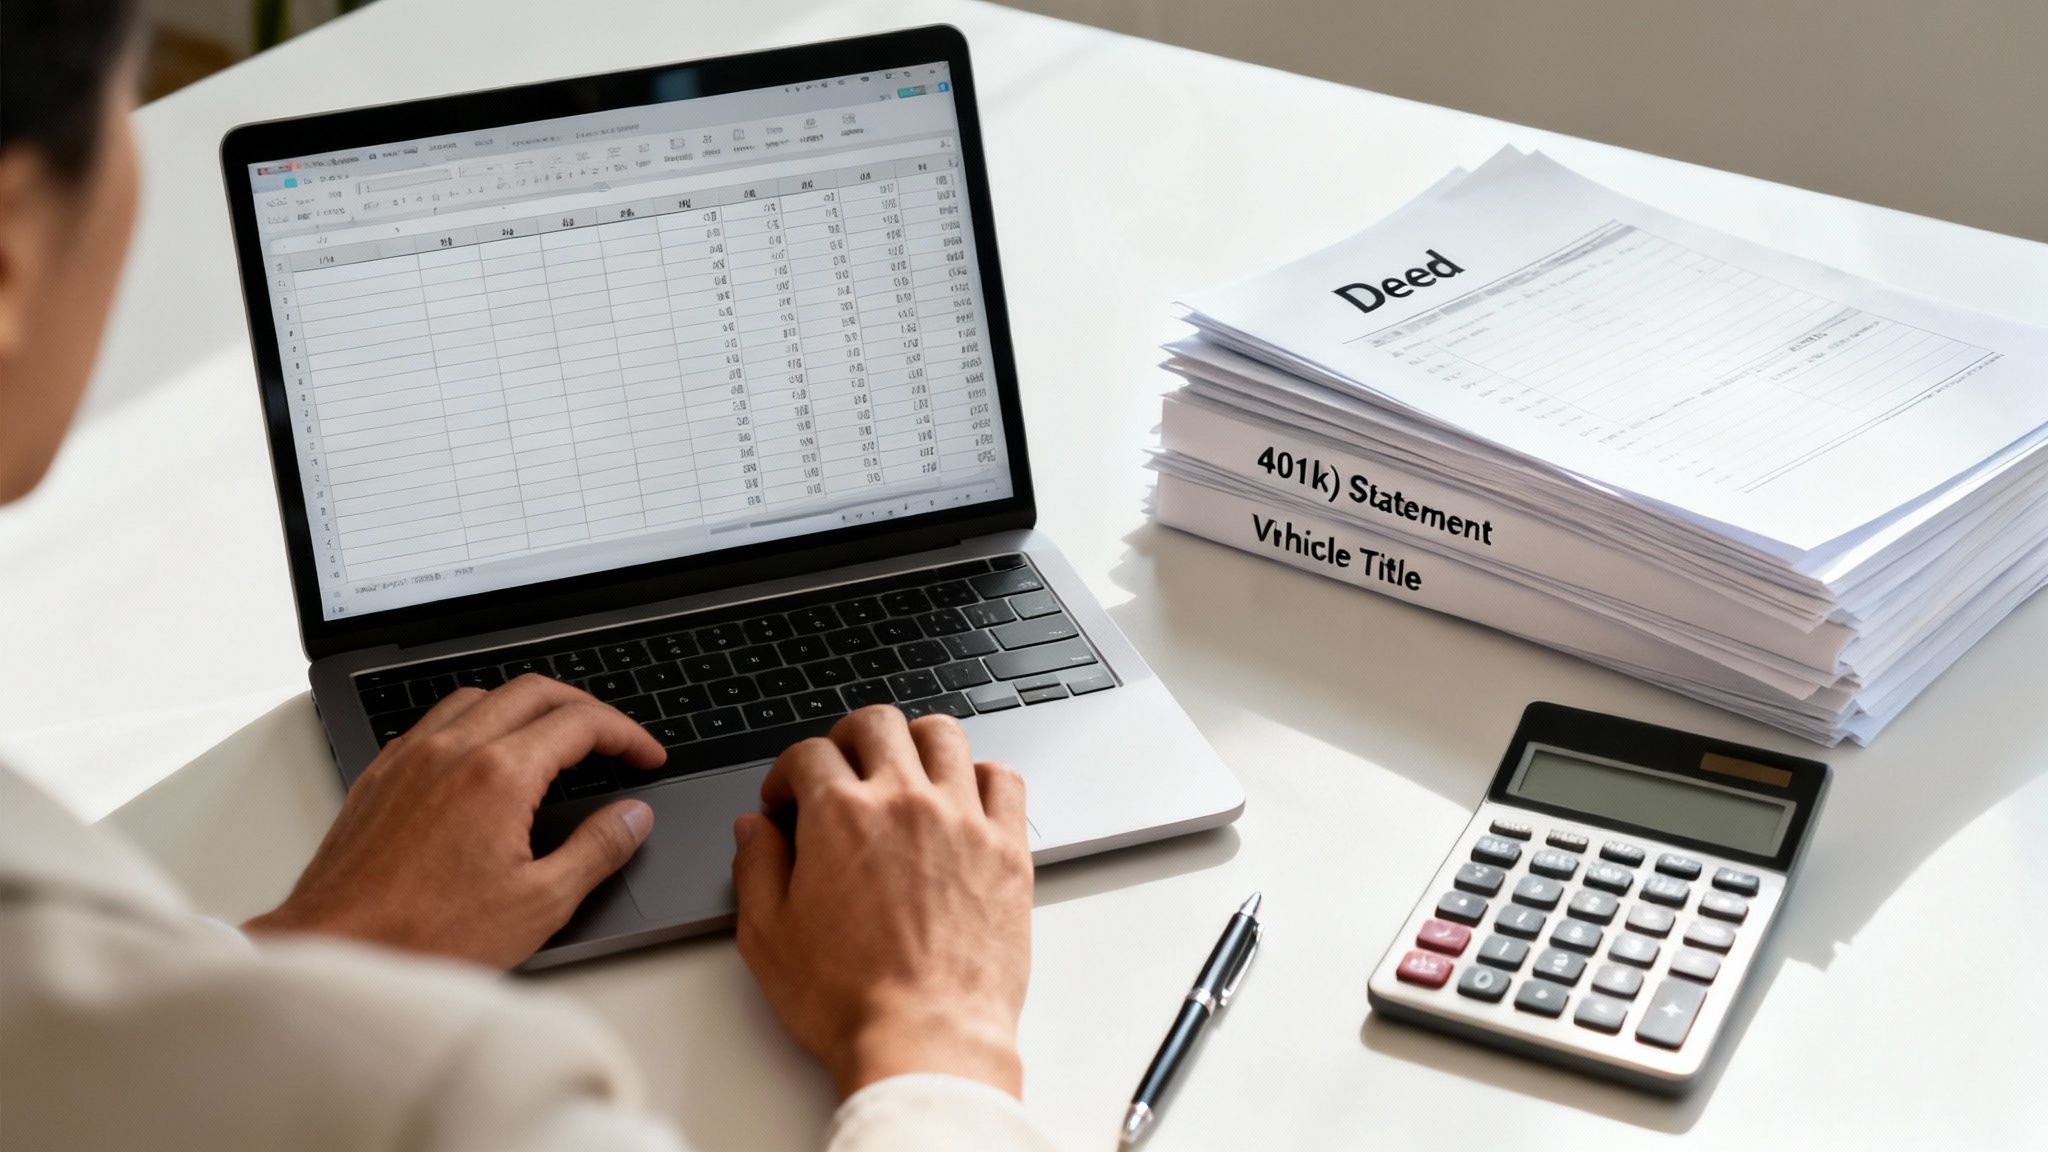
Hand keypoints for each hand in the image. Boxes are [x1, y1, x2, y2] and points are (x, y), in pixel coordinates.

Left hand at [244, 675, 665, 968]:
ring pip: (480, 697)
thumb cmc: (426, 937)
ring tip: (553, 739)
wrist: (336, 951)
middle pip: (533, 691)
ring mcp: (410, 758)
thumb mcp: (540, 903)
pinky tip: (482, 758)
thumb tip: (632, 817)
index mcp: (498, 774)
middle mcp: (452, 750)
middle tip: (613, 739)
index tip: (645, 755)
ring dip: (527, 707)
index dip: (625, 734)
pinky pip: (434, 722)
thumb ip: (597, 850)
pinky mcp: (379, 777)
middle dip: (585, 707)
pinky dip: (475, 723)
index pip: (579, 723)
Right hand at [731, 706, 1032, 1099]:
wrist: (925, 1040)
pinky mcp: (1007, 849)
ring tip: (902, 770)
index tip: (786, 801)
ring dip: (915, 741)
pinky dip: (980, 776)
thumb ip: (756, 868)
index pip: (808, 754)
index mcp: (840, 815)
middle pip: (876, 723)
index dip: (786, 774)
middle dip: (847, 738)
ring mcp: (963, 819)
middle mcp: (904, 801)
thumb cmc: (848, 1000)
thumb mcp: (768, 937)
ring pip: (943, 734)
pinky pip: (1002, 779)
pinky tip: (961, 800)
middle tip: (840, 770)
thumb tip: (754, 828)